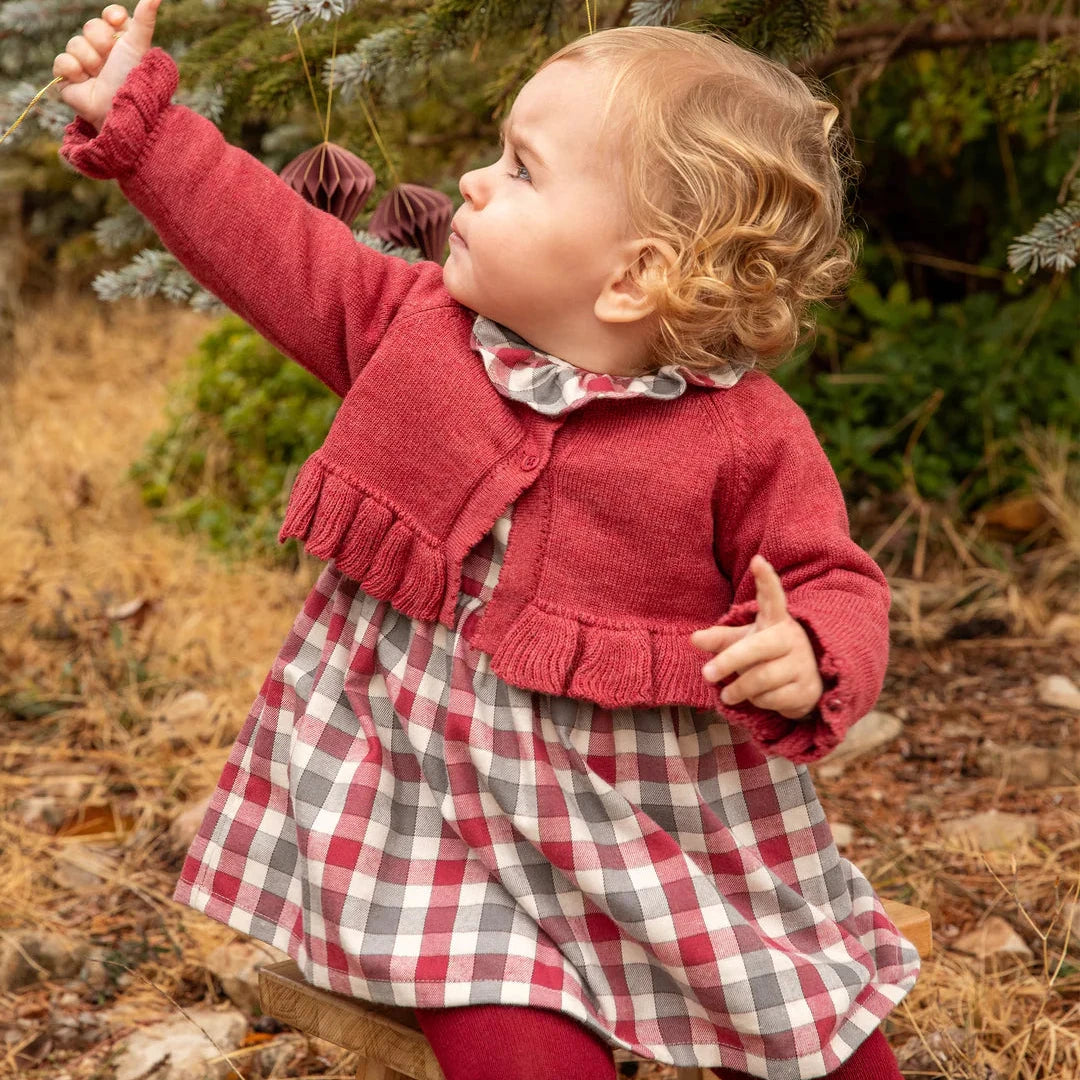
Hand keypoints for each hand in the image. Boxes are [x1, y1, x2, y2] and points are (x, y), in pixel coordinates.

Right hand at [53, 0, 162, 131]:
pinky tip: (85, 82)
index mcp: (121, 44)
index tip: (118, 23)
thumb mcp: (139, 45)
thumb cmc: (133, 79)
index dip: (112, 18)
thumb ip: (144, 20)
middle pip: (91, 27)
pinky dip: (74, 70)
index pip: (109, 17)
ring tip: (99, 76)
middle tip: (110, 60)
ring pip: (75, 43)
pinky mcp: (68, 79)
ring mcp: (84, 64)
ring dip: (90, 60)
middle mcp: (102, 52)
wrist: (121, 109)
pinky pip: (61, 61)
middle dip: (102, 43)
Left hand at [690, 554, 823, 719]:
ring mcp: (802, 664)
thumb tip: (693, 639)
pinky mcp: (807, 689)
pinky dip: (758, 702)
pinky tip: (758, 698)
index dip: (766, 580)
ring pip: (762, 678)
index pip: (772, 597)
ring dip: (740, 689)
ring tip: (729, 694)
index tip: (757, 561)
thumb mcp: (745, 642)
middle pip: (757, 647)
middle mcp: (791, 638)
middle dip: (730, 661)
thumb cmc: (768, 655)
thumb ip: (721, 639)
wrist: (807, 683)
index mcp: (775, 621)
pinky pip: (773, 699)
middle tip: (706, 674)